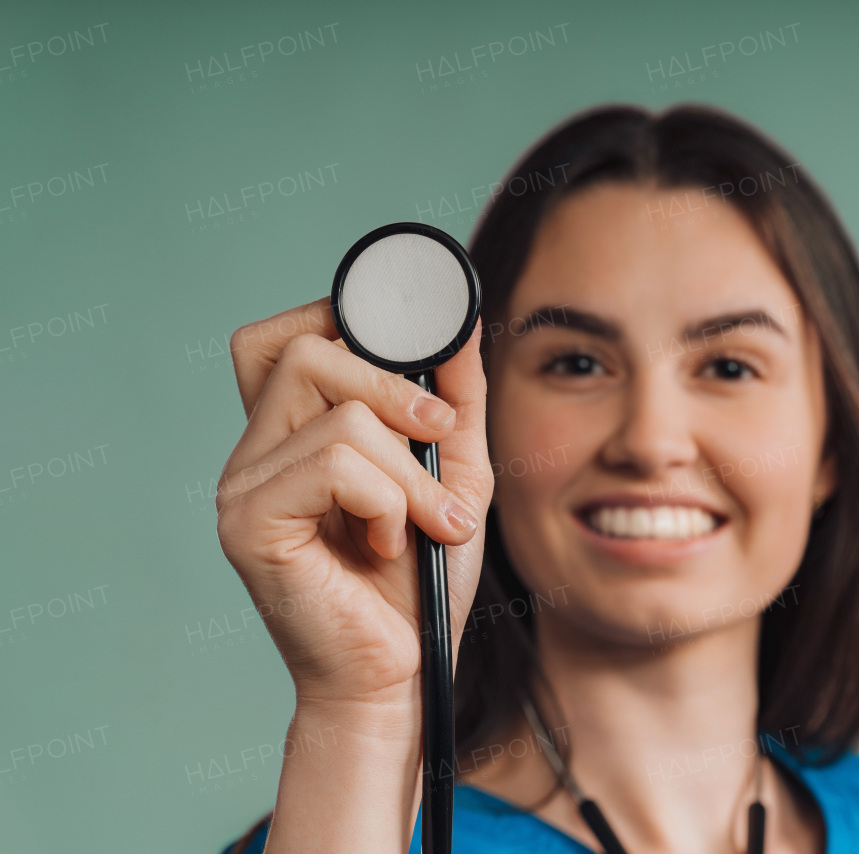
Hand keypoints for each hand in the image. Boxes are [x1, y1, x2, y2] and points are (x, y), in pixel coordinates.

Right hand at [215, 296, 492, 716]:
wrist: (397, 676)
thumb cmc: (419, 585)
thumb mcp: (454, 475)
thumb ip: (454, 400)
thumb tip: (462, 325)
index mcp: (292, 434)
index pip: (284, 337)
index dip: (342, 325)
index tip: (414, 370)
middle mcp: (254, 451)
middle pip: (306, 352)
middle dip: (393, 386)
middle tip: (440, 434)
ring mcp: (242, 486)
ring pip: (338, 416)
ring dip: (409, 472)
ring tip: (426, 523)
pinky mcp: (249, 522)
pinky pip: (333, 464)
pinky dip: (386, 501)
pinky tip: (387, 545)